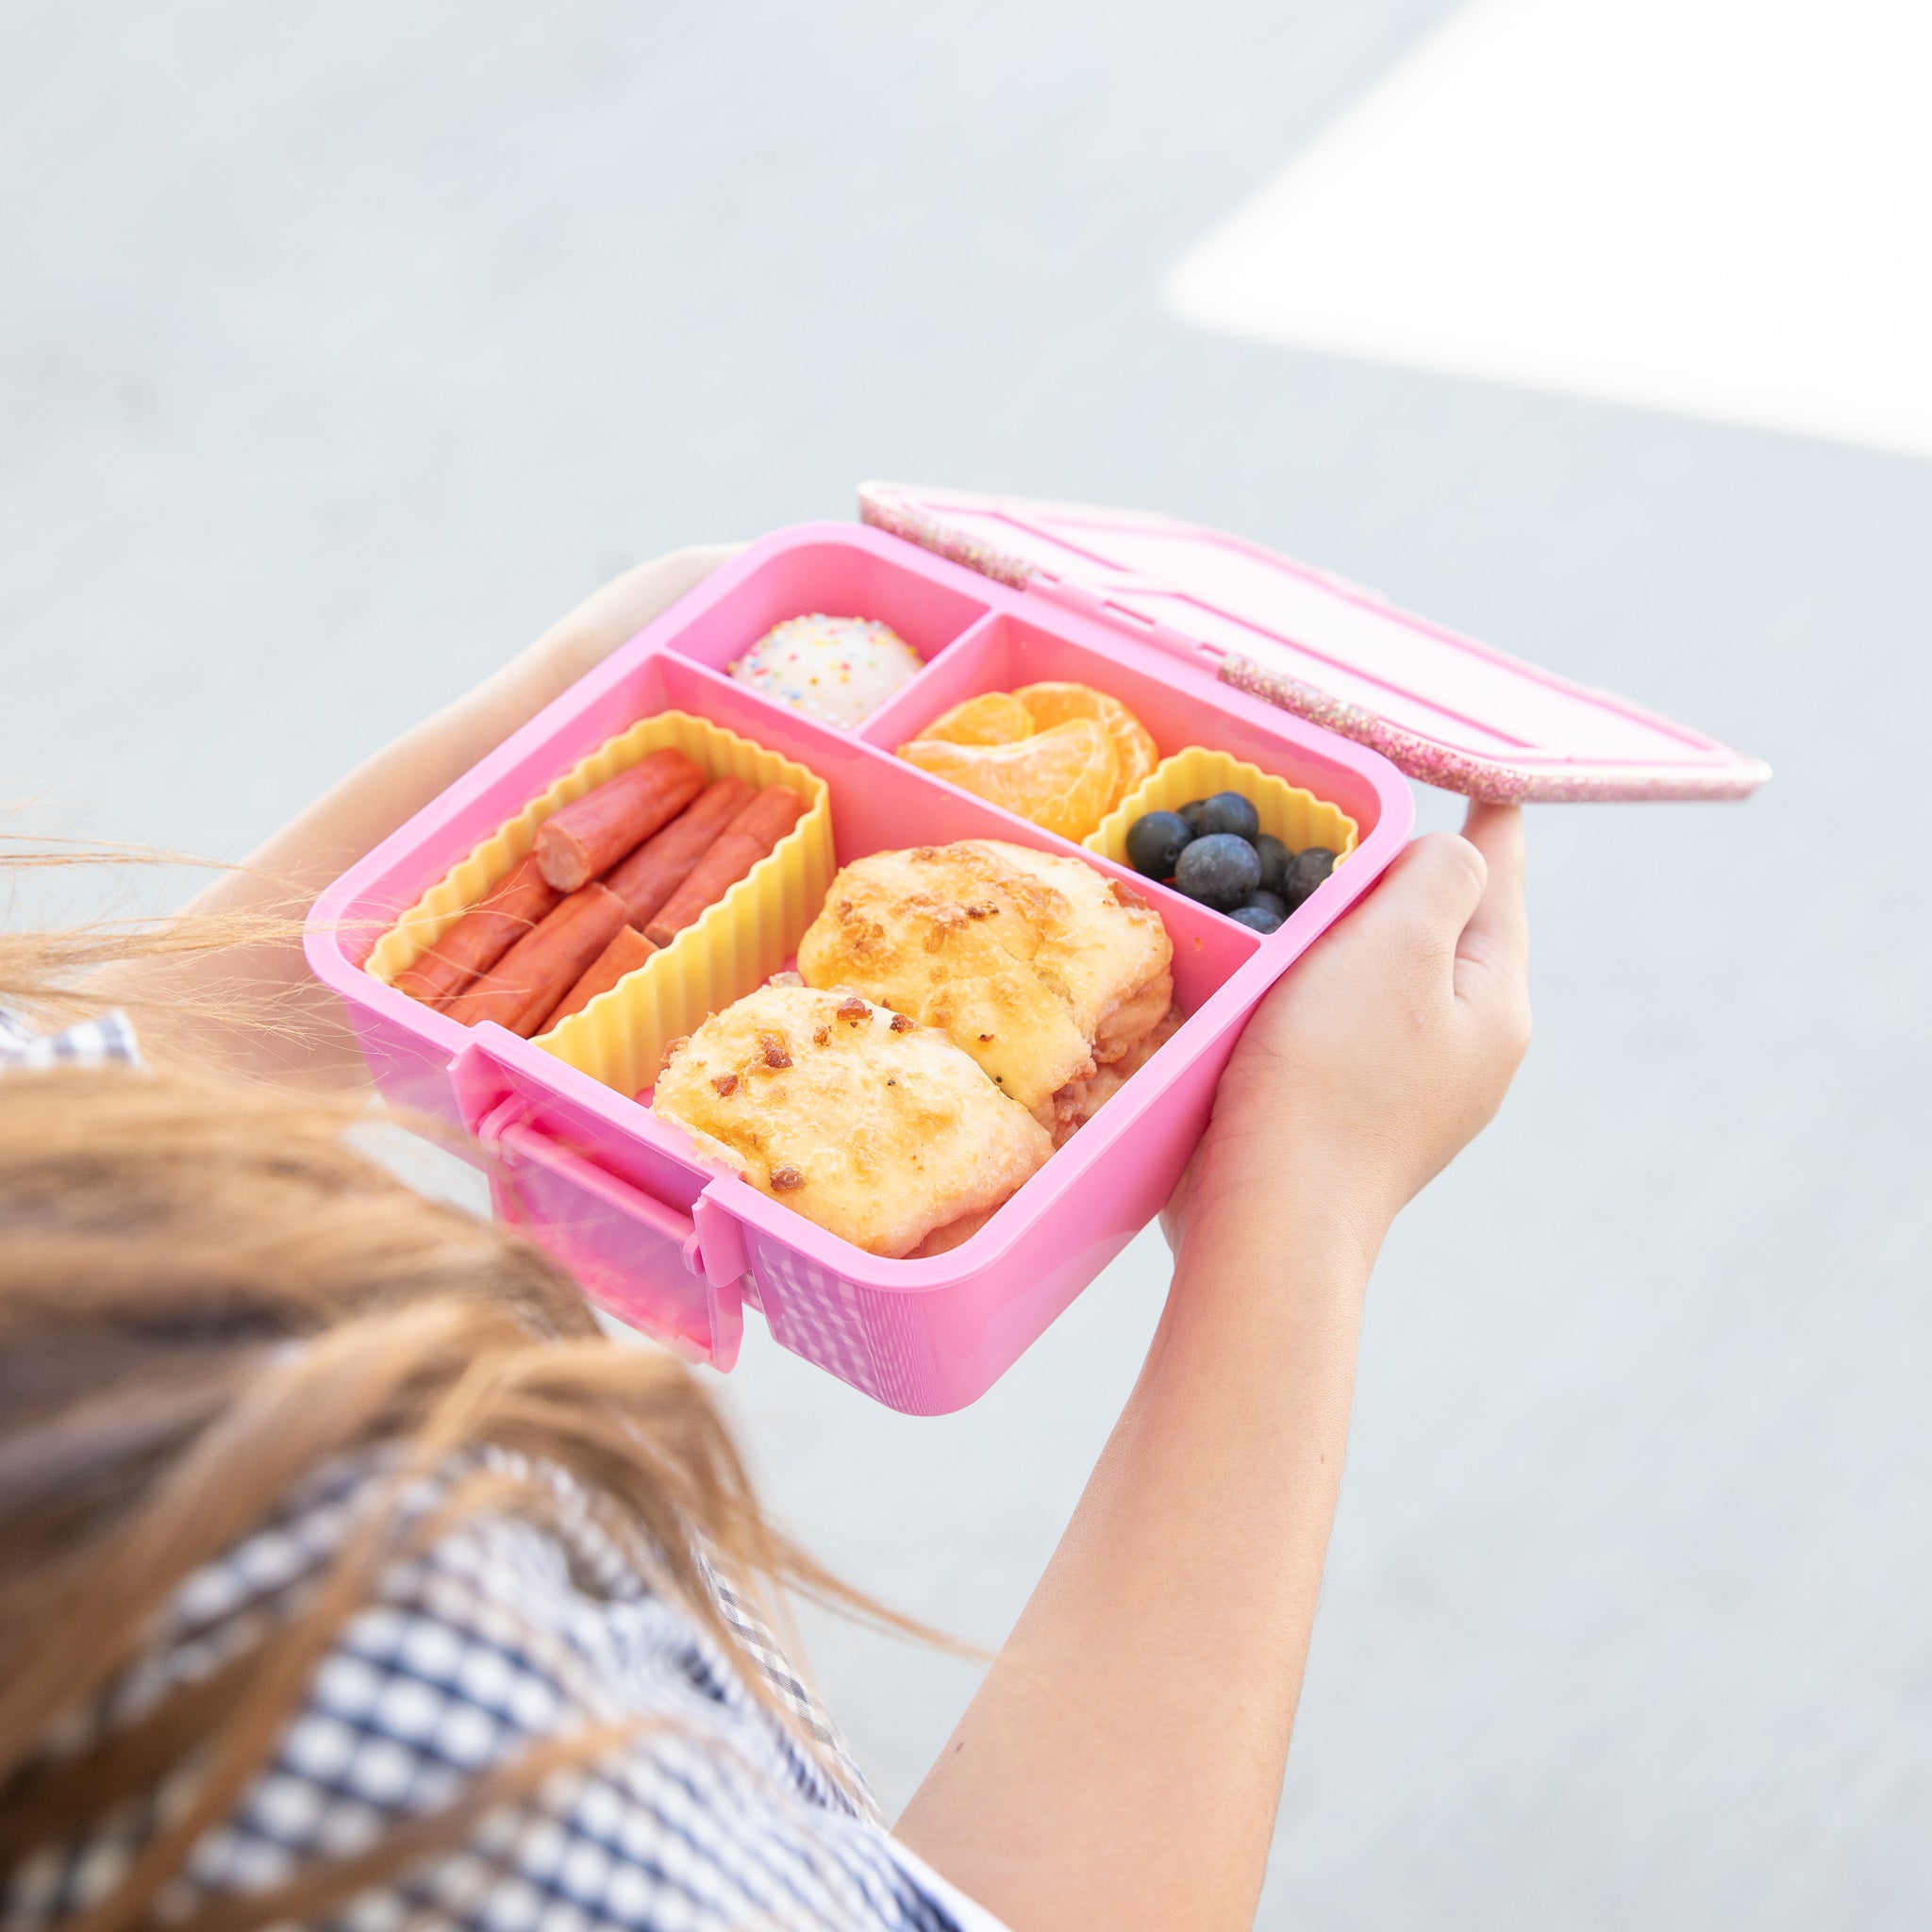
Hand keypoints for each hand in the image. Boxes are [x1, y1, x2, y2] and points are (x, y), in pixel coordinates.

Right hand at [1165, 800, 1530, 1263]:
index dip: (1491, 824)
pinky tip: (1281, 982)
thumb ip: (1438, 878)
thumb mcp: (1398, 947)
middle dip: (1417, 879)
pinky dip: (1320, 987)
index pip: (1498, 886)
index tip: (1490, 780)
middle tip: (1381, 824)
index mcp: (1495, 1006)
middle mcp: (1466, 1052)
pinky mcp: (1348, 1118)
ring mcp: (1410, 1093)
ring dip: (1359, 934)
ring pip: (1391, 981)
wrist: (1270, 1219)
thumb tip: (1450, 856)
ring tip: (1321, 890)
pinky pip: (1345, 1025)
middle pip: (1449, 934)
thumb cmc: (1331, 1075)